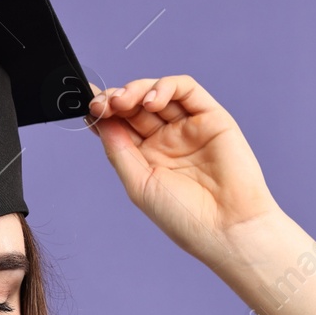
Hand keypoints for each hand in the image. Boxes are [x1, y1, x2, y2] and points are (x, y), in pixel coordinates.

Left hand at [86, 75, 281, 266]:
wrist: (227, 228)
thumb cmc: (185, 216)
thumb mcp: (139, 184)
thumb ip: (119, 150)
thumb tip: (99, 121)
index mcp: (147, 158)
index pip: (120, 125)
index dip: (103, 114)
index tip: (88, 108)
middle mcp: (167, 140)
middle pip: (135, 106)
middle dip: (115, 100)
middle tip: (103, 104)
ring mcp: (188, 127)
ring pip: (157, 93)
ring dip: (136, 90)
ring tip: (123, 102)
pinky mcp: (212, 117)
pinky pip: (186, 90)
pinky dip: (165, 87)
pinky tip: (151, 101)